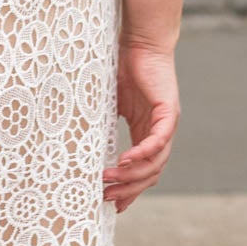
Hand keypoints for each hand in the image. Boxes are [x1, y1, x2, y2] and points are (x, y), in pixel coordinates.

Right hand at [104, 39, 180, 213]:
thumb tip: (78, 142)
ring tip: (109, 182)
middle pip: (149, 173)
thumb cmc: (122, 67)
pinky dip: (143, 154)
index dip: (129, 189)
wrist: (140, 42)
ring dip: (132, 176)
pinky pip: (159, 141)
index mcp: (146, 132)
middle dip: (128, 190)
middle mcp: (160, 132)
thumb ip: (101, 123)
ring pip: (155, 163)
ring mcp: (166, 124)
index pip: (142, 170)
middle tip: (106, 198)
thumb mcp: (108, 103)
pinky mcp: (169, 112)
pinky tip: (125, 162)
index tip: (111, 203)